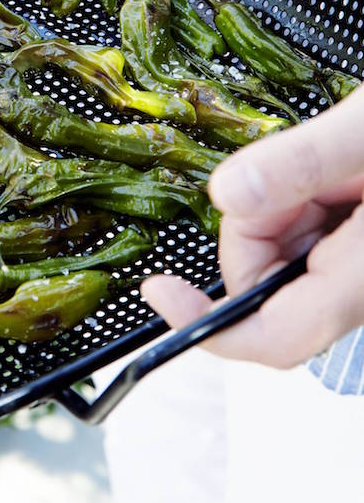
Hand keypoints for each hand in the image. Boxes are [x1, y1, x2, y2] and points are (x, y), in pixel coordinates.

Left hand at [142, 85, 363, 367]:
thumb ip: (303, 162)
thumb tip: (228, 193)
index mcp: (363, 281)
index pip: (270, 340)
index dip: (206, 327)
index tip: (159, 290)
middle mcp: (361, 290)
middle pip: (268, 283)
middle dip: (258, 224)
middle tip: (296, 170)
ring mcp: (361, 271)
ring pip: (288, 254)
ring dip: (287, 205)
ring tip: (334, 164)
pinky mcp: (360, 252)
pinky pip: (313, 237)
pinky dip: (306, 200)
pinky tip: (343, 172)